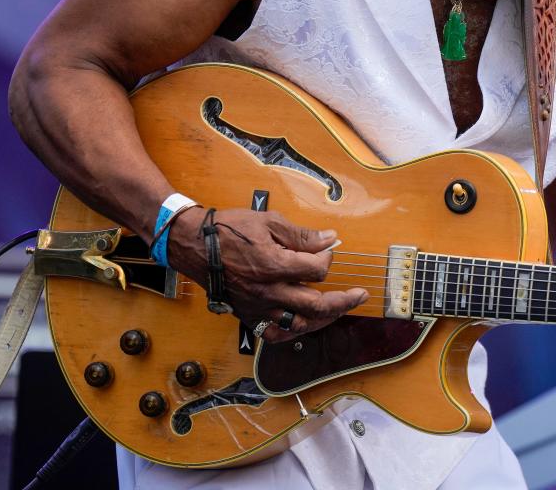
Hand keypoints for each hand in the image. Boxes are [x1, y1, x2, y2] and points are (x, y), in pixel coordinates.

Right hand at [168, 208, 366, 342]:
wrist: (194, 245)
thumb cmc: (228, 230)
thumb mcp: (268, 222)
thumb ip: (301, 235)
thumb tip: (330, 239)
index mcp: (274, 265)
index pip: (317, 269)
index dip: (328, 258)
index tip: (327, 249)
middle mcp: (267, 291)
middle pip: (316, 304)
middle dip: (343, 300)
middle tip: (360, 295)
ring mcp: (257, 307)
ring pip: (299, 324)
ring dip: (324, 319)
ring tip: (340, 310)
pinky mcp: (248, 315)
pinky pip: (274, 334)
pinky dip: (293, 332)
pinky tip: (306, 325)